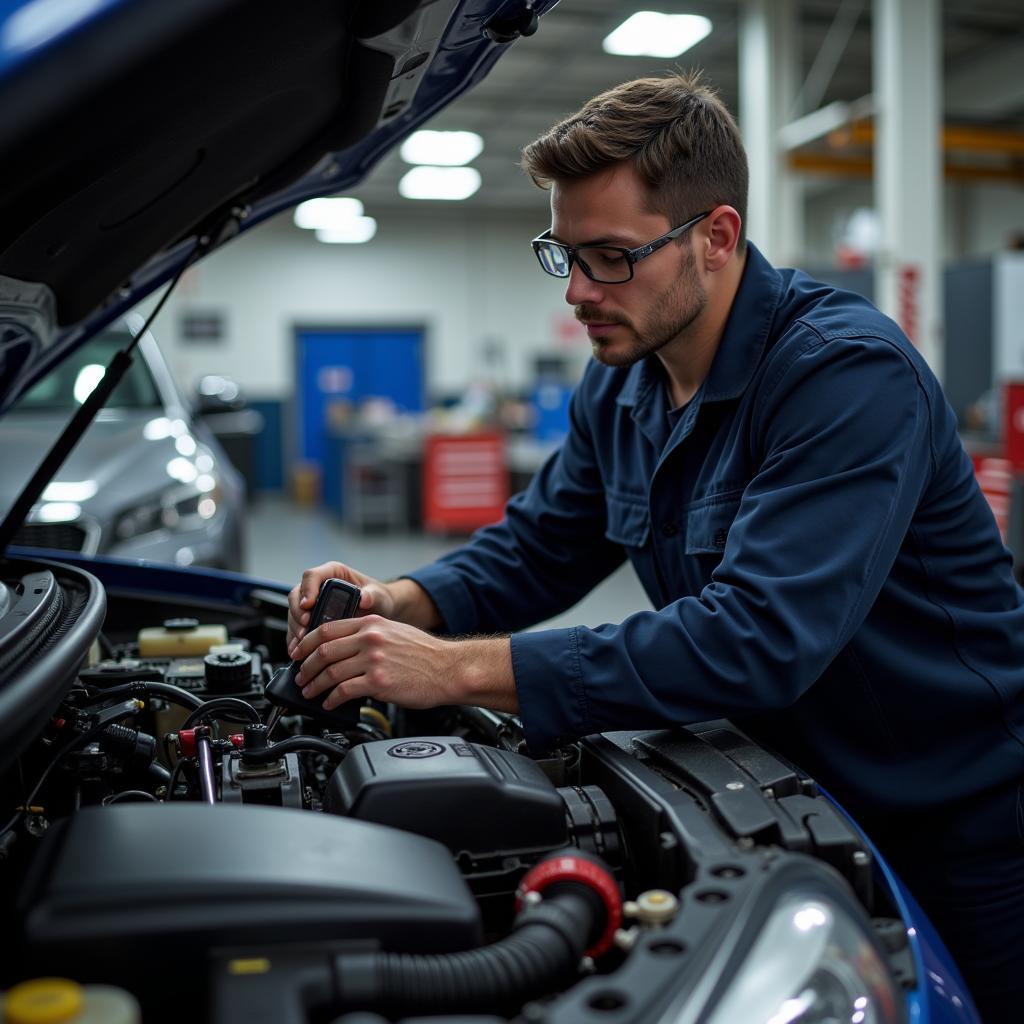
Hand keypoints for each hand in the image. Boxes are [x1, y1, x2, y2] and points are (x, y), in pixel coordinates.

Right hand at [286, 561, 393, 655]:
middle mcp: (318, 585)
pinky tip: (299, 649)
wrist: (378, 610)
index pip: (312, 576)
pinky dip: (296, 638)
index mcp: (332, 572)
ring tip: (301, 644)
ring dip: (295, 628)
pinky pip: (297, 626)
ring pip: (294, 612)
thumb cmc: (378, 598)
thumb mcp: (378, 595)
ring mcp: (312, 602)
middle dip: (297, 613)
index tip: (308, 605)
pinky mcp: (310, 617)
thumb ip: (372, 595)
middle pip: (297, 595)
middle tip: (304, 629)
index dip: (307, 590)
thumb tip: (364, 598)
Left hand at [290, 615, 517, 713]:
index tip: (298, 653)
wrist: (449, 669)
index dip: (306, 643)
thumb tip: (342, 650)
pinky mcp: (378, 682)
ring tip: (310, 692)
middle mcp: (370, 638)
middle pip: (323, 650)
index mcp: (372, 623)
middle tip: (300, 677)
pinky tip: (330, 703)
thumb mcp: (394, 632)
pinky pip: (344, 691)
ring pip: (330, 672)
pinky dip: (331, 699)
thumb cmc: (426, 655)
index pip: (327, 629)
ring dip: (314, 685)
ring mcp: (374, 660)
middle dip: (305, 667)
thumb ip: (368, 635)